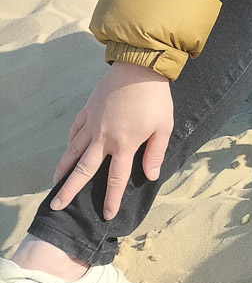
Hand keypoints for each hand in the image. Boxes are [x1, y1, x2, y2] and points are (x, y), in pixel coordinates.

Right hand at [51, 61, 173, 219]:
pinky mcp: (88, 110)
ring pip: (73, 151)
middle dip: (70, 191)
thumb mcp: (164, 126)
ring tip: (55, 183)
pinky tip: (68, 149)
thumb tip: (150, 175)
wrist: (139, 67)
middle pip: (83, 170)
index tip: (107, 214)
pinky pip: (75, 130)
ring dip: (63, 169)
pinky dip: (70, 142)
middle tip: (57, 207)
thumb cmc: (156, 98)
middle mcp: (104, 137)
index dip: (111, 198)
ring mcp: (93, 123)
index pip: (116, 178)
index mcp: (125, 144)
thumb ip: (155, 152)